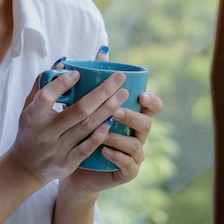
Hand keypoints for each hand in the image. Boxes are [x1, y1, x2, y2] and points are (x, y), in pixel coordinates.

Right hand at [10, 60, 130, 185]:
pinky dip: (100, 134)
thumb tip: (63, 63)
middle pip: (78, 111)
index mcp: (33, 116)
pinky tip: (112, 120)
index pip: (46, 97)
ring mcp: (56, 150)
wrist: (26, 166)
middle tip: (119, 78)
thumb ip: (43, 84)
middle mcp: (45, 133)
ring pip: (86, 127)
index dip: (61, 84)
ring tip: (122, 95)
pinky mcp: (67, 164)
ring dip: (107, 109)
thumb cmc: (31, 128)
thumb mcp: (29, 106)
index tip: (78, 73)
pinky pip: (87, 148)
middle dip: (102, 92)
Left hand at [60, 46, 163, 197]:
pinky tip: (104, 150)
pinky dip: (117, 157)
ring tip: (104, 131)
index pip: (153, 106)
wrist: (70, 161)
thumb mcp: (87, 103)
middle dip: (132, 116)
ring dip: (121, 137)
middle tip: (115, 111)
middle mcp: (137, 134)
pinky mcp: (127, 172)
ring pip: (137, 145)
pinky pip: (128, 166)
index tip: (141, 94)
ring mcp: (134, 154)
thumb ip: (97, 78)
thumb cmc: (82, 128)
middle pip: (147, 123)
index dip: (152, 100)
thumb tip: (102, 50)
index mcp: (132, 115)